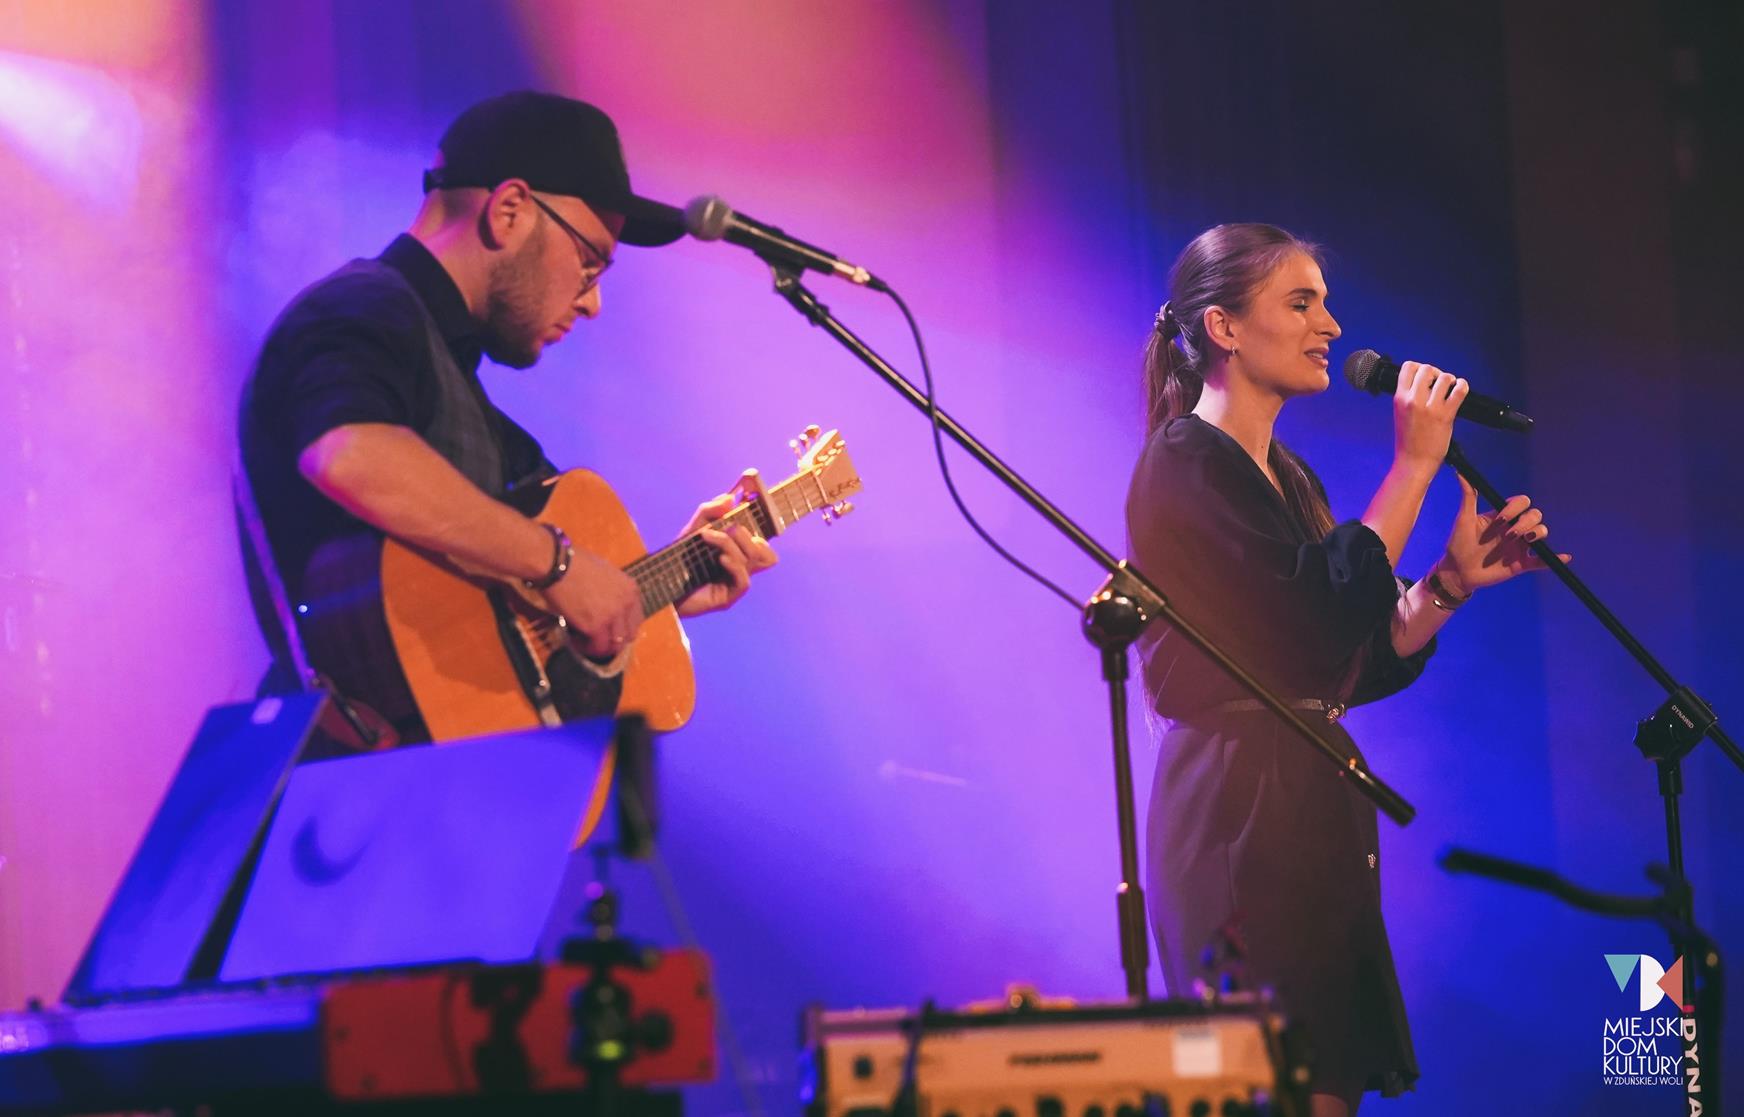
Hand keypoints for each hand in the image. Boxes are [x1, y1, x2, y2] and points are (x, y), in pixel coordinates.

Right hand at [542, 549, 643, 659]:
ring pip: (614, 646)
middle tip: (597, 640)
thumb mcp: (604, 572)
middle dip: (612, 641)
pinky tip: (575, 640)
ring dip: (600, 647)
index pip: (636, 620)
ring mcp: (612, 616)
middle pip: (628, 635)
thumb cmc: (574, 563)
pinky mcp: (595, 626)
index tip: (609, 631)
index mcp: (630, 589)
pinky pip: (596, 647)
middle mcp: (626, 603)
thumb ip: (612, 591)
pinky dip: (586, 648)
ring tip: (584, 642)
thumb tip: (605, 606)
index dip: (621, 629)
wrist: (556, 564)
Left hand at [673, 488, 778, 617]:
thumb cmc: (678, 558)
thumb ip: (709, 511)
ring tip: (708, 537)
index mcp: (737, 554)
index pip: (762, 544)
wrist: (660, 583)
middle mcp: (740, 569)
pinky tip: (720, 559)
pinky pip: (744, 580)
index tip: (740, 512)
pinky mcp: (728, 598)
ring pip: (751, 561)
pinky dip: (734, 565)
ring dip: (730, 544)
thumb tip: (729, 498)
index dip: (757, 529)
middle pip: (762, 551)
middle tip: (724, 526)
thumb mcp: (693, 529)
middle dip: (742, 534)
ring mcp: (734, 584)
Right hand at [1393, 361, 1468, 470]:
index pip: (1408, 367)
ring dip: (1450, 380)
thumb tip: (1423, 381)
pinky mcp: (1446, 415)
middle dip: (1435, 373)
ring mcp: (1430, 407)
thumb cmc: (1408, 440)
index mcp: (1399, 398)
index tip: (1424, 376)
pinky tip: (1460, 389)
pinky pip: (1459, 390)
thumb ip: (1408, 396)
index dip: (1419, 368)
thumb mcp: (1400, 413)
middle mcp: (1413, 400)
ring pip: (1445, 377)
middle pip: (1427, 369)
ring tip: (1450, 389)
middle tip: (1438, 383)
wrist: (1414, 461)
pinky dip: (1463, 386)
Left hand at [1435, 475, 1571, 595]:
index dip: (1515, 508)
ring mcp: (1519, 546)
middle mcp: (1514, 529)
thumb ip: (1468, 497)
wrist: (1457, 571)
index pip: (1521, 503)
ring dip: (1537, 534)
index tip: (1500, 519)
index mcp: (1502, 517)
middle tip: (1509, 535)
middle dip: (1526, 522)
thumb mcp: (1463, 519)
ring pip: (1541, 533)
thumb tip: (1461, 472)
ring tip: (1524, 540)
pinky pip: (1543, 561)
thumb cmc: (1458, 543)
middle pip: (1535, 516)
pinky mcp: (1521, 564)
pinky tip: (1565, 557)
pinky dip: (1555, 559)